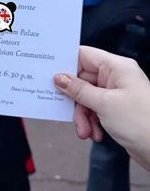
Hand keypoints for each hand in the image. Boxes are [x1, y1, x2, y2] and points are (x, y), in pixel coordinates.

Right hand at [54, 46, 149, 170]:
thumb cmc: (141, 122)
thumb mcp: (104, 104)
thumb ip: (79, 89)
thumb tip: (59, 77)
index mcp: (116, 67)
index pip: (84, 55)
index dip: (66, 64)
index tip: (50, 75)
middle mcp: (116, 77)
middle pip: (83, 80)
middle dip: (75, 100)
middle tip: (70, 114)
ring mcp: (117, 93)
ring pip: (87, 97)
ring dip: (83, 115)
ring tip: (85, 131)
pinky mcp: (117, 109)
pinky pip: (95, 109)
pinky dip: (92, 121)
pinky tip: (95, 134)